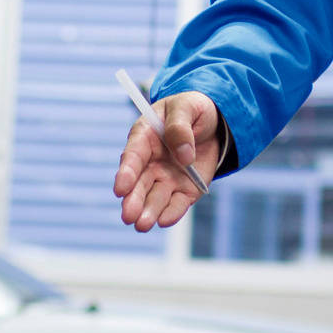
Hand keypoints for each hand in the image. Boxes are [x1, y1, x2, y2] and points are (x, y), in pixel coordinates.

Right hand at [113, 90, 220, 231]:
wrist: (212, 122)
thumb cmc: (191, 110)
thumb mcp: (186, 107)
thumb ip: (180, 127)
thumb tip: (184, 155)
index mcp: (145, 138)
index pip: (133, 157)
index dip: (125, 174)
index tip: (120, 189)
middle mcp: (151, 163)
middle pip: (139, 184)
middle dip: (133, 201)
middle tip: (128, 216)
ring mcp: (167, 178)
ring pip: (155, 198)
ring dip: (149, 212)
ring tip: (143, 225)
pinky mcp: (184, 190)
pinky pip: (177, 203)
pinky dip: (172, 213)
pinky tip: (164, 220)